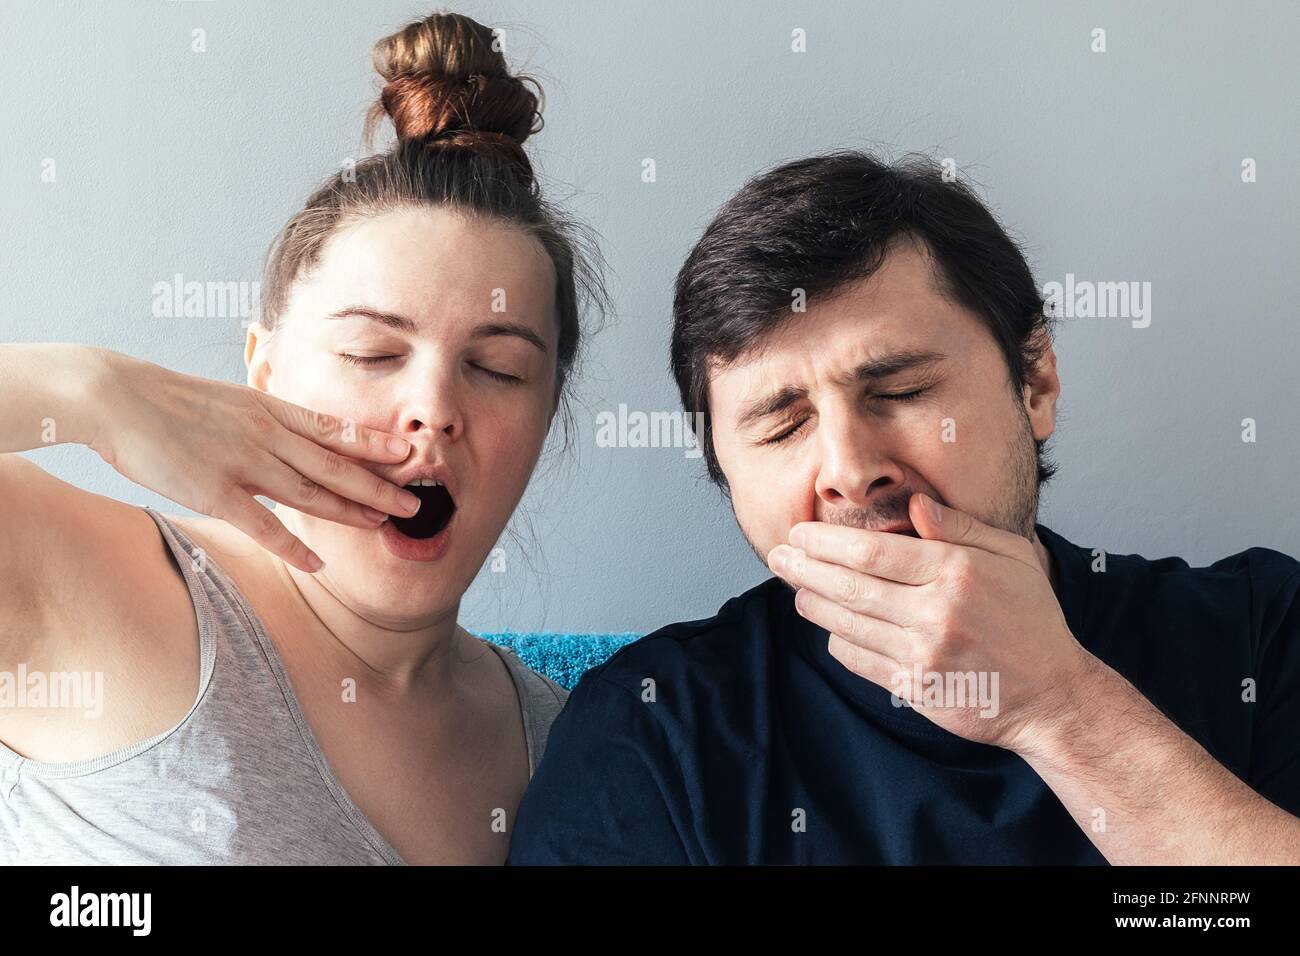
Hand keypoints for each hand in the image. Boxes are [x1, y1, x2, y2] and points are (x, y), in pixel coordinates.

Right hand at [86, 351, 420, 571]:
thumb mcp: (227, 400)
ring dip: (351, 510)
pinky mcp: (213, 490)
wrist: (115, 394)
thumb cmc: (168, 400)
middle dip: (379, 484)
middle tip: (414, 501)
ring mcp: (242, 462)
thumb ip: (261, 420)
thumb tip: (288, 435)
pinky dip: (294, 545)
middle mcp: (265, 434)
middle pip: (334, 464)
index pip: (333, 430)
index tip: (408, 453)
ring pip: (310, 491)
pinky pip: (263, 524)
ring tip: (384, 524)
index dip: (374, 444)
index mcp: (268, 409)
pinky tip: (319, 562)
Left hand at [767, 492, 1096, 753]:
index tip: (799, 534)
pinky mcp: (915, 690)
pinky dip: (837, 641)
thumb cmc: (1032, 618)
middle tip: (777, 556)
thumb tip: (912, 504)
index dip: (825, 542)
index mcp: (955, 572)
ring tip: (795, 588)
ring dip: (813, 604)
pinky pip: (859, 660)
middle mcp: (936, 613)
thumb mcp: (1011, 556)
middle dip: (804, 568)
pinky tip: (831, 627)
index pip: (871, 552)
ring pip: (847, 624)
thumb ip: (959, 527)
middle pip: (849, 585)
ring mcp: (923, 655)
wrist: (1052, 695)